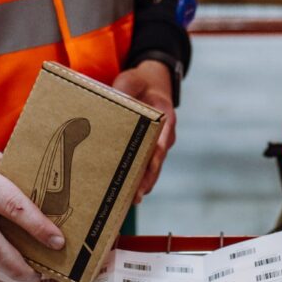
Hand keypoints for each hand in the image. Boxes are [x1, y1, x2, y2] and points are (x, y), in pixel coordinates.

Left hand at [112, 60, 175, 202]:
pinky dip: (136, 178)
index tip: (150, 167)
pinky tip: (123, 193)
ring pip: (152, 168)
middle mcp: (164, 136)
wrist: (151, 83)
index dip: (156, 155)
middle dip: (148, 179)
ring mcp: (157, 145)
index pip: (163, 139)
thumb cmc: (141, 82)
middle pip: (157, 161)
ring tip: (129, 202)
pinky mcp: (146, 149)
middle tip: (137, 196)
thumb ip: (126, 88)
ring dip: (142, 184)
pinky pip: (143, 166)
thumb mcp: (133, 79)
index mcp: (166, 118)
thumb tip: (115, 98)